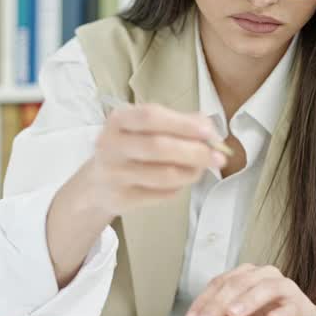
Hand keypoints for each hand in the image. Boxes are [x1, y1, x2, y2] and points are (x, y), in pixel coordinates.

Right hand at [84, 102, 225, 216]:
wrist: (97, 183)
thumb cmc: (130, 148)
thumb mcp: (146, 128)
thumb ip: (178, 123)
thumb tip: (209, 130)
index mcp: (118, 120)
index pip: (150, 117)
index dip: (182, 124)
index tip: (209, 132)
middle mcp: (111, 145)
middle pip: (158, 147)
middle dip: (195, 152)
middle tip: (219, 157)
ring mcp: (114, 174)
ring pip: (163, 175)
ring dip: (191, 172)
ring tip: (201, 169)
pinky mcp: (121, 198)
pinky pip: (161, 194)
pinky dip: (179, 188)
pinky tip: (181, 181)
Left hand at [184, 264, 315, 315]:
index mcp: (244, 275)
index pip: (219, 283)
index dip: (203, 302)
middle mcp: (263, 275)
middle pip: (237, 284)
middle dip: (217, 305)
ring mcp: (284, 287)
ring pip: (264, 287)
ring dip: (247, 301)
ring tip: (233, 314)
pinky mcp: (301, 304)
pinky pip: (291, 306)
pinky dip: (281, 313)